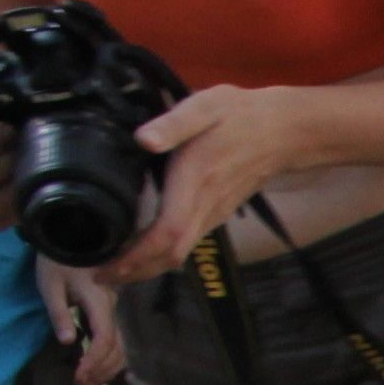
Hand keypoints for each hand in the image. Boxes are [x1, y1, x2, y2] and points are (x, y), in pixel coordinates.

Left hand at [39, 261, 124, 384]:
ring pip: (121, 347)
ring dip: (106, 368)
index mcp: (98, 301)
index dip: (94, 360)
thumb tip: (68, 342)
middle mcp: (112, 308)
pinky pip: (117, 341)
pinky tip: (96, 367)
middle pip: (116, 348)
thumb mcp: (50, 285)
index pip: (104, 338)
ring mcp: (114, 311)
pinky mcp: (110, 312)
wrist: (72, 239)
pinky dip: (109, 359)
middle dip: (100, 370)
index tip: (78, 375)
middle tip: (79, 383)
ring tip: (88, 381)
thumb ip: (59, 313)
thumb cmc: (56, 261)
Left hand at [102, 83, 304, 282]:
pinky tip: (144, 251)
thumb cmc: (240, 116)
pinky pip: (186, 243)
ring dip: (147, 267)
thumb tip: (143, 139)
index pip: (166, 233)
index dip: (137, 255)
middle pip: (170, 255)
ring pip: (179, 254)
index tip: (108, 266)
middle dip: (135, 272)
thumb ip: (173, 123)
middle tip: (100, 277)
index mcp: (195, 181)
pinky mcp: (216, 213)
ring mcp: (213, 214)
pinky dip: (161, 255)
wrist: (282, 133)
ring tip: (116, 269)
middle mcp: (205, 206)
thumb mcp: (205, 106)